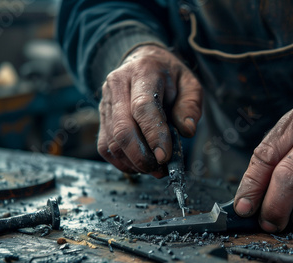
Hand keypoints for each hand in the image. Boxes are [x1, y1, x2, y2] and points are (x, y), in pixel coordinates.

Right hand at [98, 45, 201, 176]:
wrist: (142, 62)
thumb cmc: (169, 77)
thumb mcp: (189, 84)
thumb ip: (191, 106)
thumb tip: (187, 131)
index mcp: (143, 72)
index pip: (143, 108)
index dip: (153, 135)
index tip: (164, 157)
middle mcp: (118, 85)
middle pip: (122, 128)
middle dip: (141, 156)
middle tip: (160, 169)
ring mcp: (105, 102)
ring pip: (111, 142)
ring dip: (133, 162)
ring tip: (154, 168)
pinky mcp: (101, 118)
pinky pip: (105, 147)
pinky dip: (122, 162)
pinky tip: (139, 164)